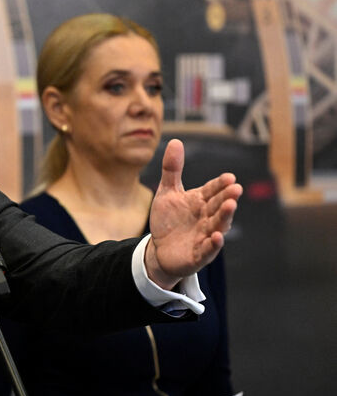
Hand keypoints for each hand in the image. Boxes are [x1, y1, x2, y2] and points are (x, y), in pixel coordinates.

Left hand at [146, 139, 242, 288]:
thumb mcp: (167, 193)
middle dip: (227, 197)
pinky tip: (217, 236)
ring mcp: (205, 236)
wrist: (159, 250)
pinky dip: (213, 243)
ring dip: (225, 216)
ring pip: (218, 225)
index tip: (229, 177)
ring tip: (230, 205)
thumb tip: (176, 141)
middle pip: (218, 206)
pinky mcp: (199, 254)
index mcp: (200, 201)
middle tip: (235, 188)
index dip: (220, 184)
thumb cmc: (168, 221)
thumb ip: (172, 169)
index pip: (213, 190)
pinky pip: (208, 249)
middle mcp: (207, 217)